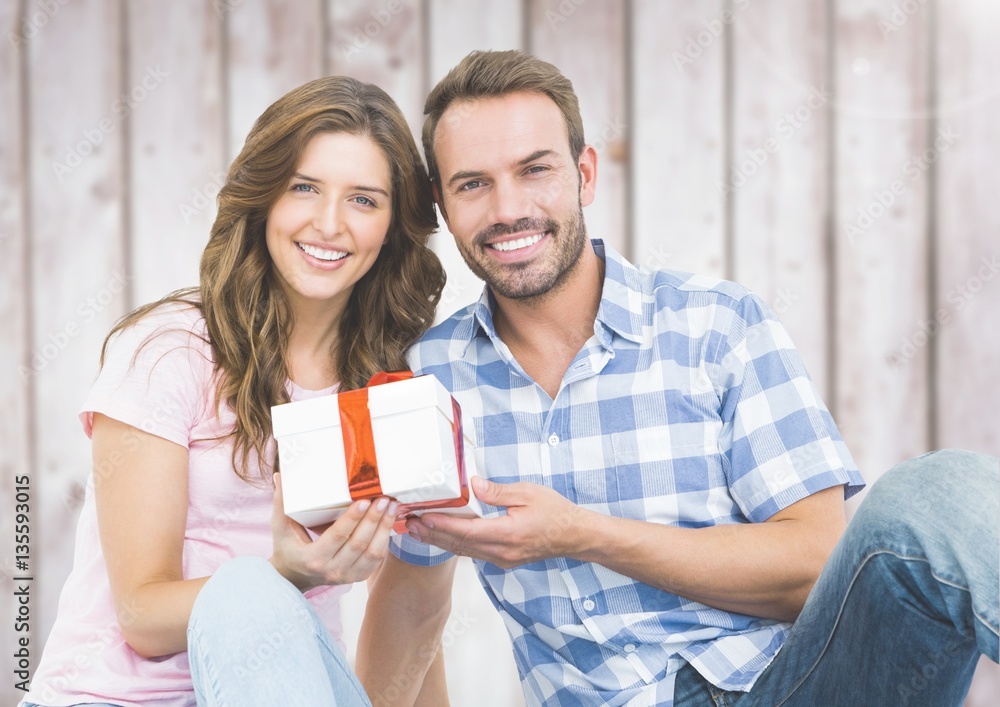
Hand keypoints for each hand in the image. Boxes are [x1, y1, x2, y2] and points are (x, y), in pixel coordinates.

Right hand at [269, 473, 396, 591]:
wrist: (295, 577)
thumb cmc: (288, 548)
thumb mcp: (281, 527)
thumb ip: (281, 502)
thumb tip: (280, 476)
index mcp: (313, 558)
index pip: (337, 536)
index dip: (352, 518)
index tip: (364, 500)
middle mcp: (332, 570)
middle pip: (359, 543)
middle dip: (374, 519)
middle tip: (384, 498)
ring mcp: (347, 576)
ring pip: (373, 553)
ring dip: (384, 528)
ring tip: (392, 506)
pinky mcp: (358, 576)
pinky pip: (377, 559)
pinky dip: (385, 539)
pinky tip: (389, 521)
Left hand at [405, 477, 590, 568]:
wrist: (574, 536)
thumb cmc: (555, 513)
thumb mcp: (528, 493)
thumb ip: (498, 491)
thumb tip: (473, 485)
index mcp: (507, 534)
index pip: (466, 531)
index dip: (442, 525)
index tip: (422, 518)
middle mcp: (501, 552)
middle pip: (459, 545)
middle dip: (432, 535)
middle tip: (408, 525)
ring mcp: (502, 559)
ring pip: (464, 551)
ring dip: (439, 541)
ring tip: (417, 531)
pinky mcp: (502, 559)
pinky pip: (473, 553)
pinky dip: (455, 544)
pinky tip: (442, 537)